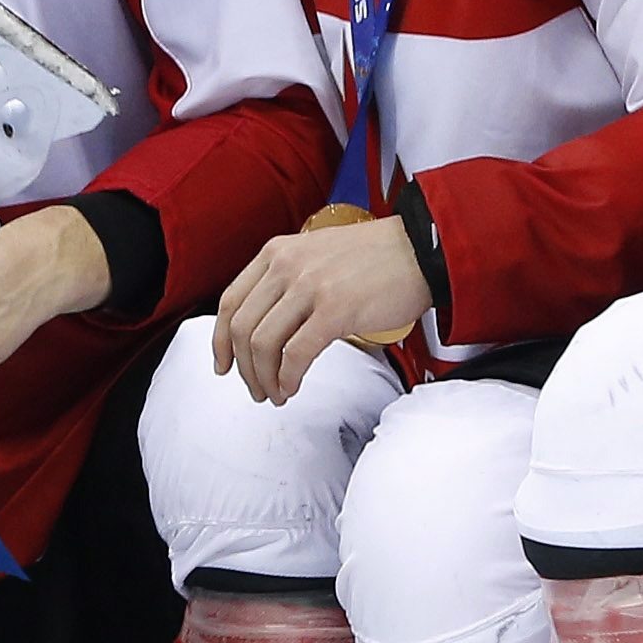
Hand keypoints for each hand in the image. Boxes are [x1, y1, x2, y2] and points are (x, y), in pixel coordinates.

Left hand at [209, 212, 430, 403]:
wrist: (422, 249)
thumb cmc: (376, 258)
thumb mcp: (315, 255)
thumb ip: (287, 281)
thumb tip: (265, 326)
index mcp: (276, 253)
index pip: (230, 302)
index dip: (219, 340)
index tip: (223, 364)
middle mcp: (286, 266)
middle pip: (241, 328)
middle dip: (243, 368)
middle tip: (256, 389)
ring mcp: (309, 287)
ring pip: (263, 344)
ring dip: (265, 378)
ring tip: (276, 394)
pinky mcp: (335, 309)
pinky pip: (296, 354)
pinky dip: (288, 378)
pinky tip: (292, 388)